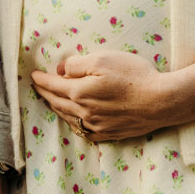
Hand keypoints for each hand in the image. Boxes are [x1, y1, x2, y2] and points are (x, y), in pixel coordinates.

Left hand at [30, 50, 194, 141]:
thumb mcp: (104, 59)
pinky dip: (73, 122)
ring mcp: (96, 126)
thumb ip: (77, 64)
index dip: (41, 79)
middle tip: (38, 87)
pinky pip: (83, 130)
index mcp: (79, 93)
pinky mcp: (109, 134)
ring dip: (57, 108)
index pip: (53, 85)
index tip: (33, 75)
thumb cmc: (135, 76)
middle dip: (45, 94)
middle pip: (58, 103)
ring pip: (69, 117)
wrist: (161, 101)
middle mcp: (84, 112)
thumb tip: (61, 70)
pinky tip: (74, 119)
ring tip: (51, 101)